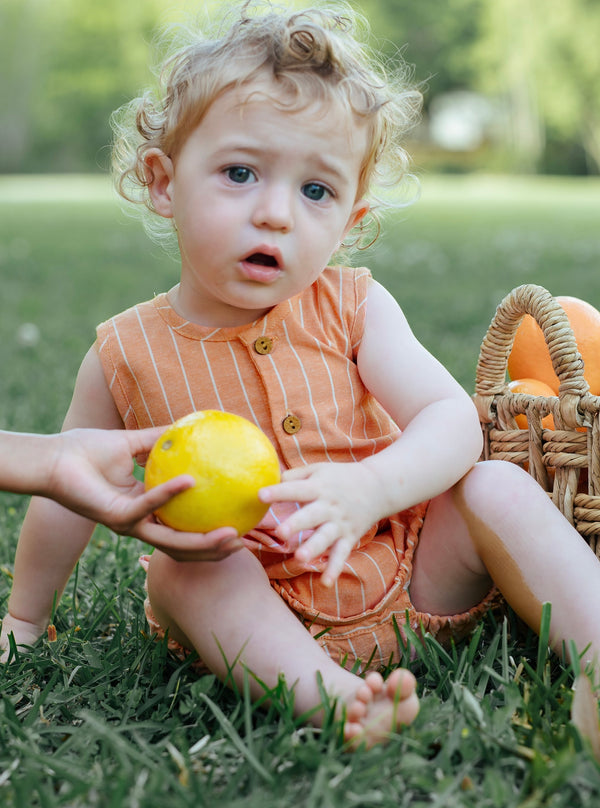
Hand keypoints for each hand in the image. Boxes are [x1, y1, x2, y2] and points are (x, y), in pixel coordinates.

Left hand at [46, 427, 242, 561]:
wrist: (55, 456)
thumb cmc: (88, 449)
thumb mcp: (133, 442)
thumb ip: (162, 439)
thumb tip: (193, 425)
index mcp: (147, 510)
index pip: (184, 531)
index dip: (210, 535)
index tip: (241, 528)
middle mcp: (140, 523)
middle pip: (183, 547)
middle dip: (214, 551)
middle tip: (244, 543)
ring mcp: (129, 523)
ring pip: (171, 541)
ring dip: (202, 542)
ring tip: (231, 534)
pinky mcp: (116, 516)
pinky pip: (149, 505)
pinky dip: (170, 494)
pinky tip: (191, 481)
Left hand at [259, 461, 386, 585]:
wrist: (378, 486)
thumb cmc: (340, 477)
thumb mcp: (319, 469)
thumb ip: (294, 476)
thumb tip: (269, 480)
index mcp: (319, 487)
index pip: (296, 489)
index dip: (278, 492)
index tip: (260, 495)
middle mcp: (329, 506)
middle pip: (311, 516)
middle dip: (296, 524)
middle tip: (279, 533)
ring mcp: (340, 523)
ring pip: (325, 538)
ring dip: (313, 548)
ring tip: (299, 558)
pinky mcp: (349, 537)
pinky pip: (341, 555)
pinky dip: (334, 569)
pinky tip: (326, 583)